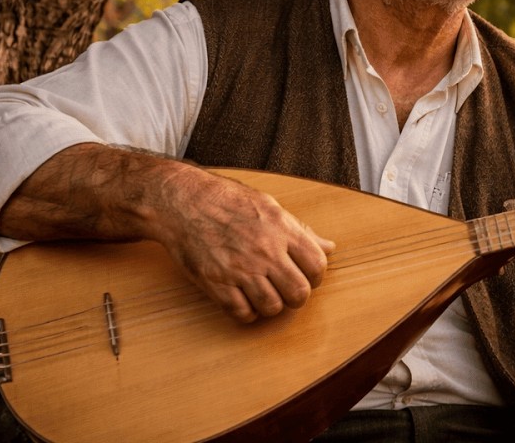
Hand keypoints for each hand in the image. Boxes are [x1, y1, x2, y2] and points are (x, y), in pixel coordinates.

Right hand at [153, 167, 335, 322]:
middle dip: (297, 296)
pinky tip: (243, 299)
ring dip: (271, 305)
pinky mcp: (216, 284)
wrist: (184, 202)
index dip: (315, 276)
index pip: (317, 265)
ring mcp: (240, 269)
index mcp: (282, 230)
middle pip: (299, 293)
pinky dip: (246, 312)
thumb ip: (301, 231)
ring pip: (272, 307)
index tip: (305, 276)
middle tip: (286, 290)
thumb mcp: (271, 207)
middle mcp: (265, 252)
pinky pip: (242, 313)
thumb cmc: (228, 200)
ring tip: (264, 294)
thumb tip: (330, 247)